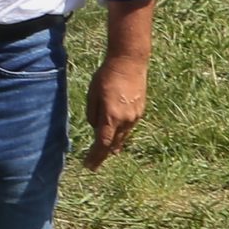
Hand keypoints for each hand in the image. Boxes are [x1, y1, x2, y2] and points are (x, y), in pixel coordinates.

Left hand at [81, 55, 147, 169]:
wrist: (130, 63)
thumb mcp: (92, 94)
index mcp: (111, 116)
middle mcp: (125, 120)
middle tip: (93, 165)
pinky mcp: (140, 111)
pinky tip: (117, 139)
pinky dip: (121, 135)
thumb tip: (96, 127)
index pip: (102, 143)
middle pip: (113, 144)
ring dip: (113, 146)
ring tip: (106, 155)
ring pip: (122, 136)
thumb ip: (93, 114)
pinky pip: (128, 128)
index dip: (95, 156)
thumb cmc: (106, 76)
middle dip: (103, 155)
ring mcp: (135, 116)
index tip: (89, 165)